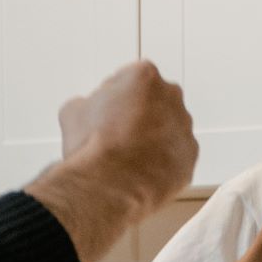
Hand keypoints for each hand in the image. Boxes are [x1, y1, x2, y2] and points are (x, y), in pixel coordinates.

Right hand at [56, 61, 197, 212]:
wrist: (108, 185)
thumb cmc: (92, 146)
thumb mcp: (73, 111)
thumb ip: (88, 102)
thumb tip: (87, 109)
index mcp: (144, 76)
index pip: (131, 79)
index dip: (115, 97)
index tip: (107, 112)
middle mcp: (171, 97)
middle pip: (155, 102)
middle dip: (139, 115)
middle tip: (117, 135)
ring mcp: (184, 128)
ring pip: (168, 130)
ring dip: (152, 140)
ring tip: (128, 158)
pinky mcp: (189, 158)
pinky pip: (175, 157)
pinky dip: (162, 163)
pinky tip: (141, 172)